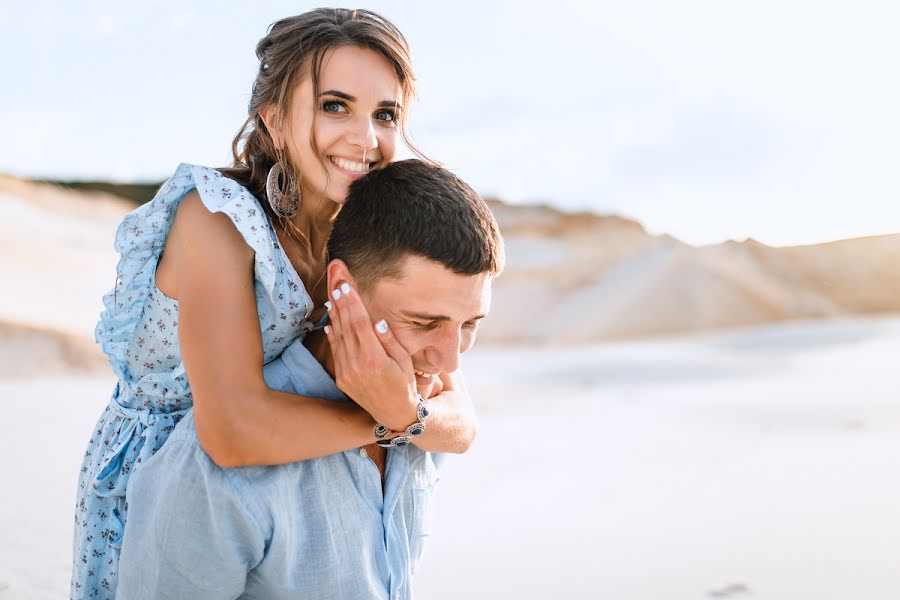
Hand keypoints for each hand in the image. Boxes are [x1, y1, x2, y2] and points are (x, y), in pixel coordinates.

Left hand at [324, 281, 418, 430]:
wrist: (394, 414)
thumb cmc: (405, 384)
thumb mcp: (405, 362)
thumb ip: (390, 340)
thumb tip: (377, 320)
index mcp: (374, 359)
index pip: (360, 323)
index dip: (352, 303)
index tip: (345, 286)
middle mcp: (357, 365)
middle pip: (346, 326)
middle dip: (341, 303)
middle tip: (335, 284)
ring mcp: (346, 373)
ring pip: (338, 337)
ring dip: (334, 316)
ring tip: (331, 297)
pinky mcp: (341, 378)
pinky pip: (335, 351)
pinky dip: (332, 334)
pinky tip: (330, 321)